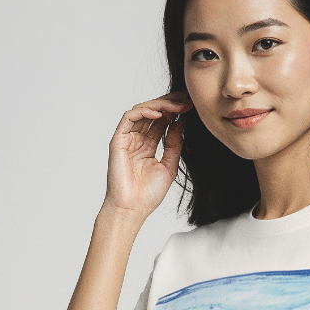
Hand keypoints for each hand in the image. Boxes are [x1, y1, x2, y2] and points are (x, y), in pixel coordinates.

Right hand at [105, 95, 191, 219]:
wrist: (133, 209)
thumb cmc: (148, 194)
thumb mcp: (169, 166)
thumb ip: (173, 144)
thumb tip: (179, 123)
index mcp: (148, 145)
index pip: (162, 121)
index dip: (176, 111)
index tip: (191, 106)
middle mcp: (137, 139)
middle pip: (153, 112)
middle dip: (170, 104)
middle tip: (186, 100)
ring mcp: (127, 139)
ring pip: (142, 111)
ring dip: (160, 106)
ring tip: (176, 106)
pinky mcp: (118, 140)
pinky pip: (130, 117)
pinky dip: (144, 112)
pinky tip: (160, 114)